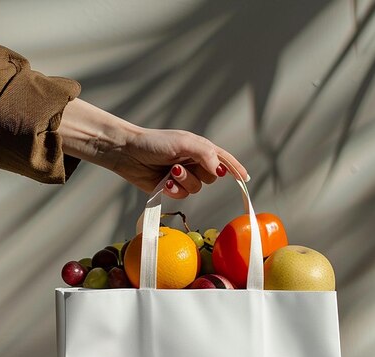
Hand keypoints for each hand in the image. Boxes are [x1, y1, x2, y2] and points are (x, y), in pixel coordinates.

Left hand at [58, 98, 248, 197]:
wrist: (129, 153)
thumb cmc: (155, 142)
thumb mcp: (184, 143)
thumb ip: (206, 155)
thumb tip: (221, 171)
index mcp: (200, 149)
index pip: (224, 160)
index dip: (235, 169)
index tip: (245, 178)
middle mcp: (194, 162)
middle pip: (211, 178)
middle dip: (198, 174)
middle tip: (181, 165)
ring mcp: (183, 176)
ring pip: (196, 189)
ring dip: (183, 182)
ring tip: (169, 172)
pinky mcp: (171, 188)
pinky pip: (182, 196)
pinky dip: (173, 190)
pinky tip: (163, 182)